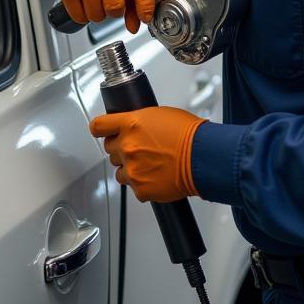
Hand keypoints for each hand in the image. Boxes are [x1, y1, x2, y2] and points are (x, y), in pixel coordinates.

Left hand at [89, 106, 204, 201]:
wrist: (204, 157)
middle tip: (139, 149)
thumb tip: (132, 127)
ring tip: (149, 164)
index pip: (99, 125)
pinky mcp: (140, 188)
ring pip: (119, 170)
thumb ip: (139, 122)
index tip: (102, 132)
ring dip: (129, 168)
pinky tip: (155, 176)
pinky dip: (142, 184)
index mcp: (130, 124)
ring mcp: (132, 168)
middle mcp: (127, 146)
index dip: (101, 129)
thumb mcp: (159, 115)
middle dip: (121, 148)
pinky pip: (133, 187)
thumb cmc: (189, 135)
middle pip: (109, 148)